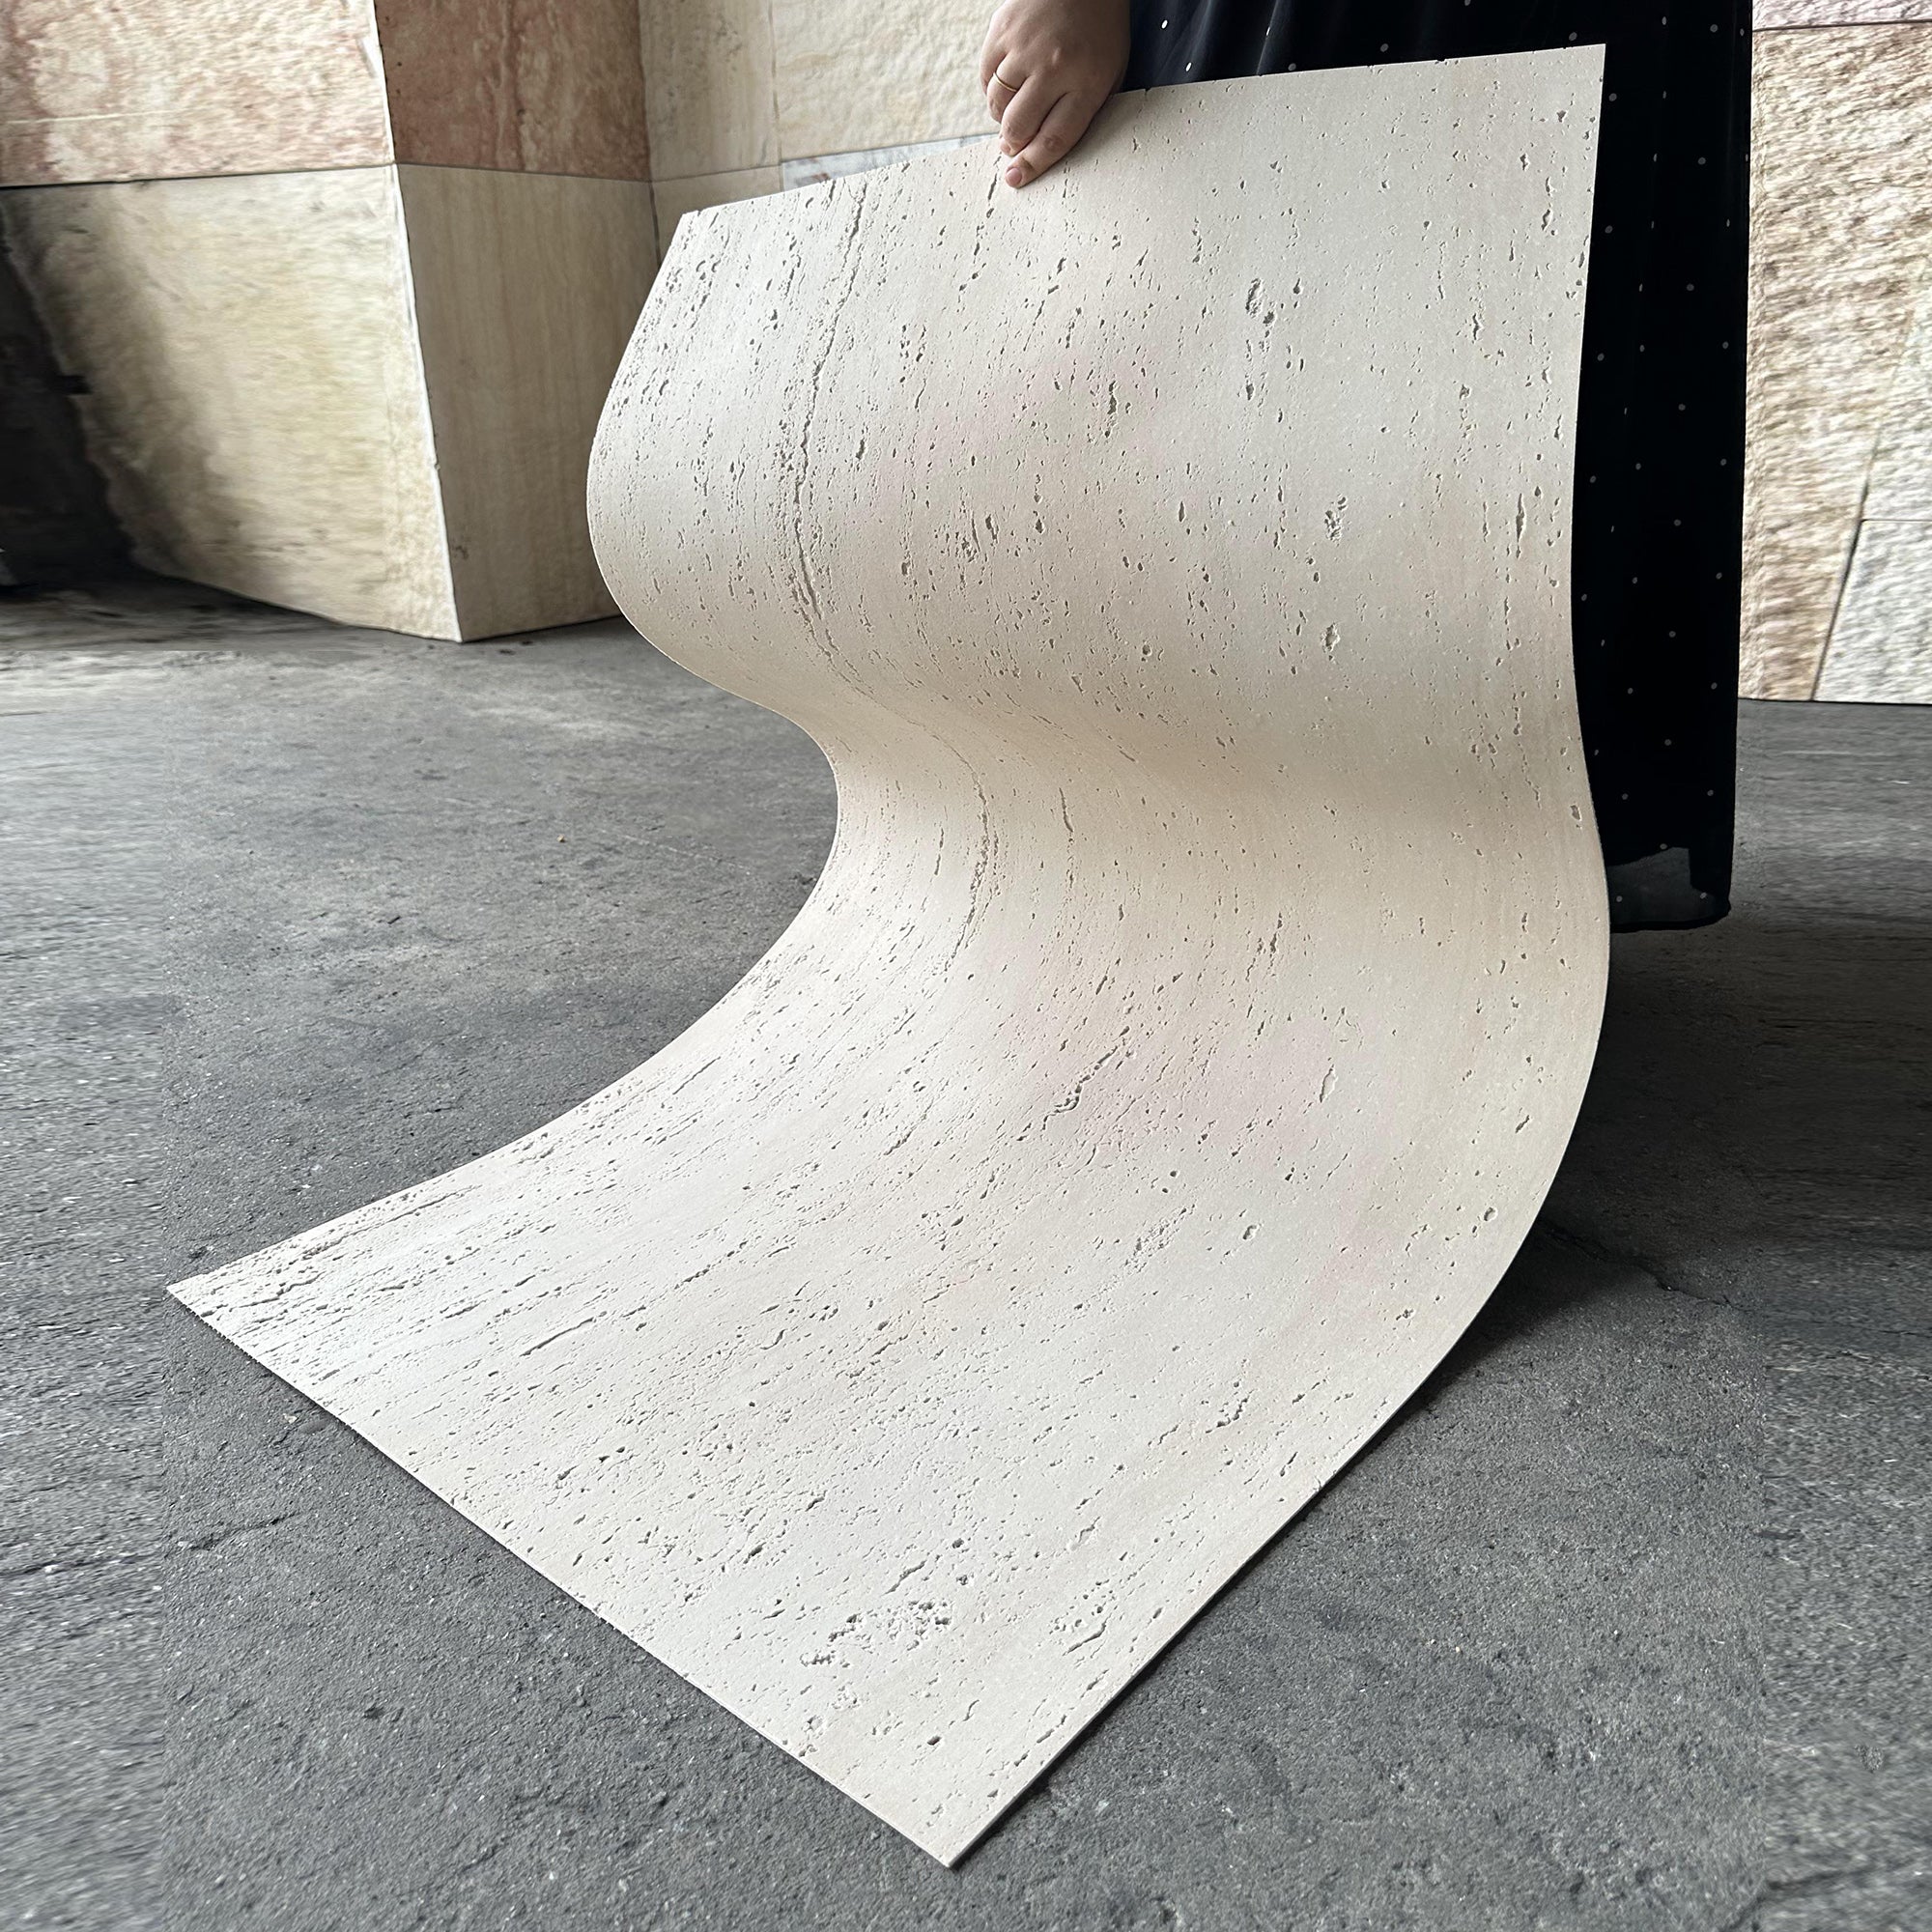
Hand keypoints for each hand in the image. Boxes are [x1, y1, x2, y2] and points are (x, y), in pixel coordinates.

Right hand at [979, 0, 1130, 189]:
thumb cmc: (1100, 30)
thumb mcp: (1110, 73)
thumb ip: (1085, 110)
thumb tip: (1045, 151)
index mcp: (1087, 82)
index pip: (1054, 139)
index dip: (1032, 165)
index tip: (1016, 177)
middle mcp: (1054, 67)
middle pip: (1018, 127)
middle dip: (1012, 143)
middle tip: (1012, 143)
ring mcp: (1024, 48)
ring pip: (996, 105)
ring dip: (1001, 116)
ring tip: (1015, 108)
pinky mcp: (1002, 31)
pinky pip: (985, 77)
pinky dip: (992, 89)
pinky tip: (1007, 83)